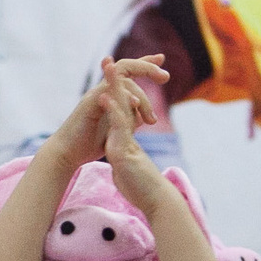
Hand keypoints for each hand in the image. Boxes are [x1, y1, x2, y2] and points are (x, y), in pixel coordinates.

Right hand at [57, 55, 165, 169]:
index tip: (161, 58)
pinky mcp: (89, 103)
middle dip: (147, 67)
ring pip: (121, 78)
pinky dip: (123, 94)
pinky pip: (108, 90)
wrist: (68, 153)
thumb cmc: (89, 143)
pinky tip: (135, 103)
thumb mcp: (116, 130)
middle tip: (166, 77)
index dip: (144, 62)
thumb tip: (143, 117)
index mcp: (110, 94)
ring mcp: (95, 94)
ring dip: (141, 95)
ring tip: (150, 120)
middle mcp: (103, 90)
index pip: (129, 72)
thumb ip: (128, 119)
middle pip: (126, 66)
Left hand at [100, 77, 177, 215]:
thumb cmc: (142, 190)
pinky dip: (112, 110)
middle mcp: (127, 136)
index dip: (115, 92)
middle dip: (116, 79)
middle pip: (122, 100)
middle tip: (109, 58)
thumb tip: (119, 156)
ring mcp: (127, 142)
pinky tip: (104, 96)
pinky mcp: (124, 152)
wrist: (155, 202)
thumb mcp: (127, 171)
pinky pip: (118, 127)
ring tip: (107, 65)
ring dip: (114, 84)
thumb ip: (122, 159)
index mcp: (125, 138)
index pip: (120, 110)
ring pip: (122, 108)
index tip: (110, 75)